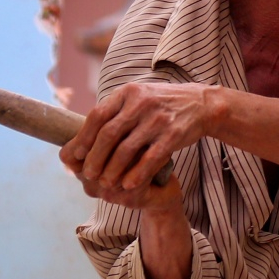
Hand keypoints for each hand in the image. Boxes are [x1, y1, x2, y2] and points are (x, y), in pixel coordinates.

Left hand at [62, 82, 214, 200]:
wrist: (202, 104)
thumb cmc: (163, 104)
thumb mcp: (139, 96)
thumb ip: (116, 110)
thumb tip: (84, 133)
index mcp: (128, 93)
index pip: (97, 116)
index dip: (84, 137)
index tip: (76, 155)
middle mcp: (141, 103)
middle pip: (109, 134)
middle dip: (95, 157)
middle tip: (88, 174)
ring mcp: (158, 119)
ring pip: (127, 150)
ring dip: (112, 170)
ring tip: (105, 183)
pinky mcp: (173, 135)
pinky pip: (150, 158)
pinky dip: (137, 173)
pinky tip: (128, 185)